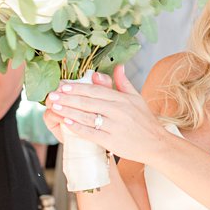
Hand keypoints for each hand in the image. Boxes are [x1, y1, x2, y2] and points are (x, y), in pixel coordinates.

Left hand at [43, 67, 167, 163]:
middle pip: (89, 102)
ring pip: (87, 117)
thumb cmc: (145, 121)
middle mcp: (119, 111)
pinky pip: (92, 133)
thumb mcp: (137, 98)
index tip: (63, 85)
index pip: (96, 90)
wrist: (156, 144)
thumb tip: (118, 66)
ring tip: (55, 107)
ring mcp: (115, 126)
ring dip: (69, 111)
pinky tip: (66, 123)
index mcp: (123, 99)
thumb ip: (123, 83)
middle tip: (53, 95)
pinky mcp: (112, 141)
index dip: (78, 87)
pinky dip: (78, 128)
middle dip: (68, 98)